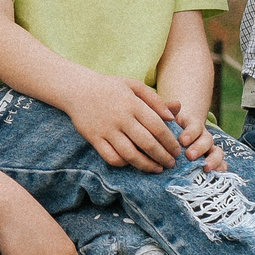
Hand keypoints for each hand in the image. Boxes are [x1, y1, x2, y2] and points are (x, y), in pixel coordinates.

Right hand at [67, 74, 186, 171]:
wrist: (77, 89)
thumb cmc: (110, 87)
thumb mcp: (134, 85)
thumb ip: (155, 100)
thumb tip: (173, 116)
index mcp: (133, 104)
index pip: (157, 128)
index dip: (170, 142)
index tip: (177, 151)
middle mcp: (121, 118)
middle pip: (147, 143)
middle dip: (162, 157)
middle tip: (171, 164)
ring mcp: (106, 130)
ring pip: (130, 154)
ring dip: (146, 165)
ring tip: (157, 169)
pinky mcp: (94, 138)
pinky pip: (111, 157)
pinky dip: (124, 163)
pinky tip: (132, 163)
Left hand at [169, 99, 228, 171]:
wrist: (177, 134)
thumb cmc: (170, 126)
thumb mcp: (168, 118)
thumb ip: (169, 110)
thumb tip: (176, 104)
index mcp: (193, 125)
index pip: (196, 126)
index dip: (191, 133)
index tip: (182, 140)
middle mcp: (203, 136)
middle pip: (207, 140)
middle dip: (200, 148)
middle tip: (189, 155)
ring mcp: (209, 149)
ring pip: (217, 152)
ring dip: (214, 160)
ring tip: (206, 167)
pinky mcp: (211, 160)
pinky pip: (220, 164)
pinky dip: (221, 168)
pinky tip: (216, 174)